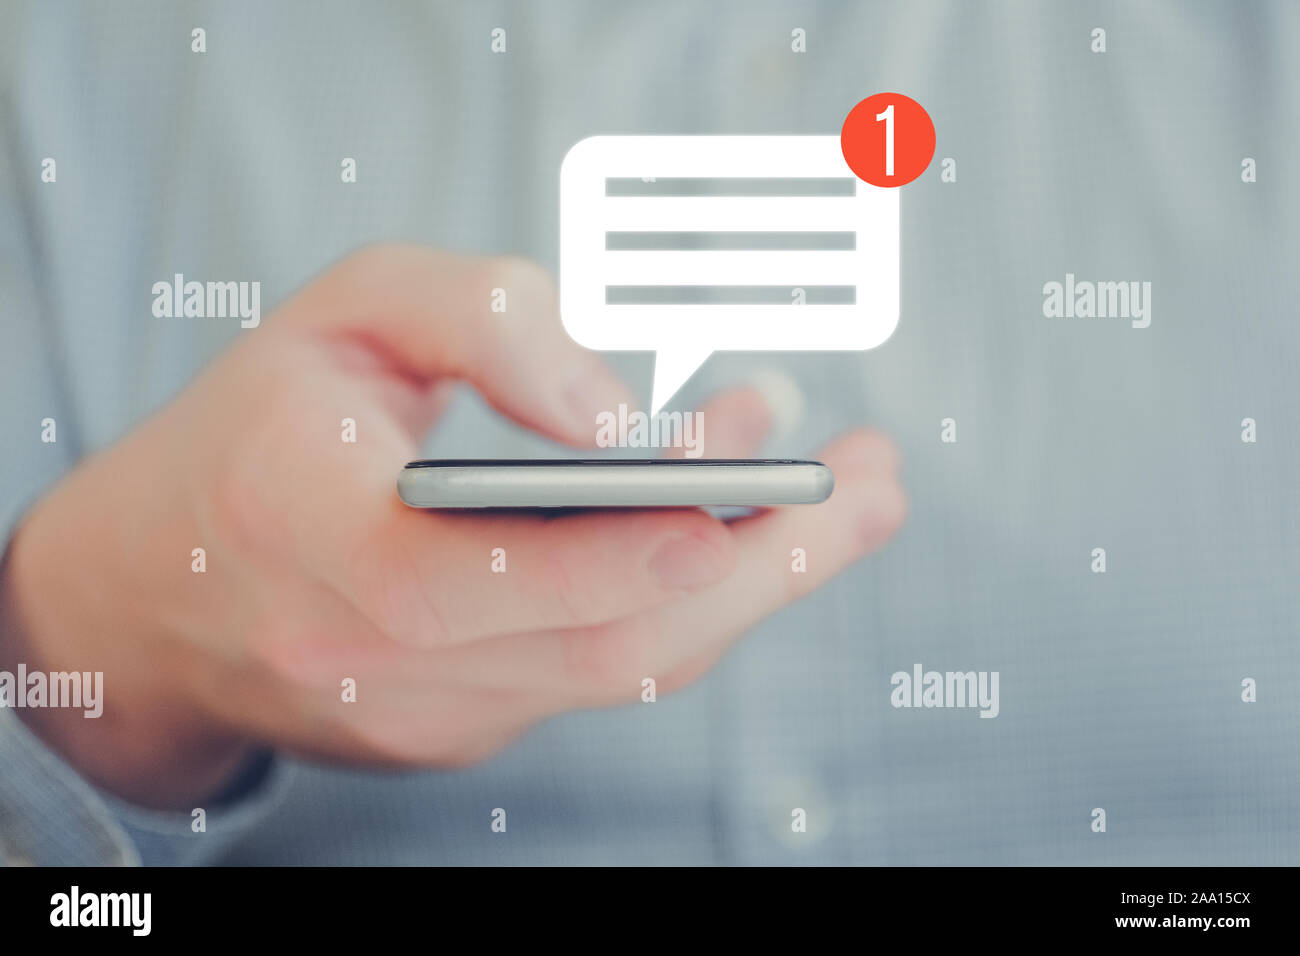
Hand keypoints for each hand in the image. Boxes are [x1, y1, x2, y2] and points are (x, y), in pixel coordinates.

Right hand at [0, 245, 904, 807]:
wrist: (160, 588)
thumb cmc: (256, 430)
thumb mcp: (344, 315)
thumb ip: (483, 324)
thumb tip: (620, 407)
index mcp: (324, 544)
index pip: (492, 580)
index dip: (626, 550)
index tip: (746, 496)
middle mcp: (381, 661)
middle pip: (608, 642)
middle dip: (763, 565)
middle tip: (874, 485)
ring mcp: (431, 715)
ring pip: (625, 667)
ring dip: (754, 584)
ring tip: (852, 504)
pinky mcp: (464, 729)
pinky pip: (601, 670)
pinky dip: (687, 598)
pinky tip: (742, 532)